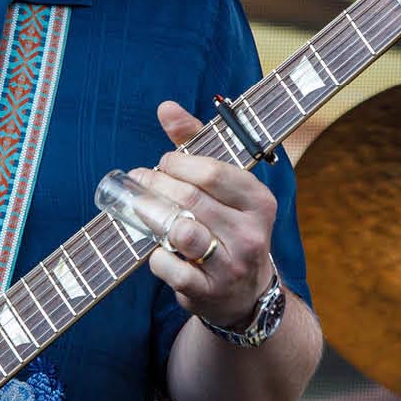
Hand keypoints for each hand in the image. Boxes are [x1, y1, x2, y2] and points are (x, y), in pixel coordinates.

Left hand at [137, 100, 278, 329]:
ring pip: (181, 232)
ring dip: (151, 216)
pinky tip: (156, 247)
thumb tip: (166, 107)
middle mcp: (251, 233)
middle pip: (191, 199)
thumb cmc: (229, 225)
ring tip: (141, 207)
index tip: (163, 164)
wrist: (246, 293)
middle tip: (140, 181)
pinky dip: (156, 256)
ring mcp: (232, 265)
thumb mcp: (224, 186)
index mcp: (260, 201)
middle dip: (156, 185)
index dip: (177, 164)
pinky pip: (171, 268)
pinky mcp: (209, 291)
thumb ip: (195, 144)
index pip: (212, 173)